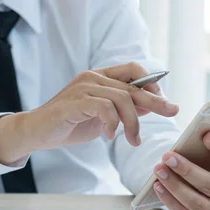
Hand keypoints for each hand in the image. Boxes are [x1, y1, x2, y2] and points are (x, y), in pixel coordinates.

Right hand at [0, 62, 178, 163]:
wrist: (36, 132)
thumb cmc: (68, 124)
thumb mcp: (102, 117)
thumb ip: (122, 109)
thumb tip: (150, 105)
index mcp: (99, 77)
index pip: (133, 70)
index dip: (151, 83)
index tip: (163, 102)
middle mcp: (92, 77)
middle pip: (132, 86)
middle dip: (155, 100)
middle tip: (172, 111)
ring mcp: (83, 88)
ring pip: (122, 99)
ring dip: (133, 123)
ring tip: (133, 140)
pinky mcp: (74, 102)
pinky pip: (104, 108)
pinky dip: (112, 124)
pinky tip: (110, 136)